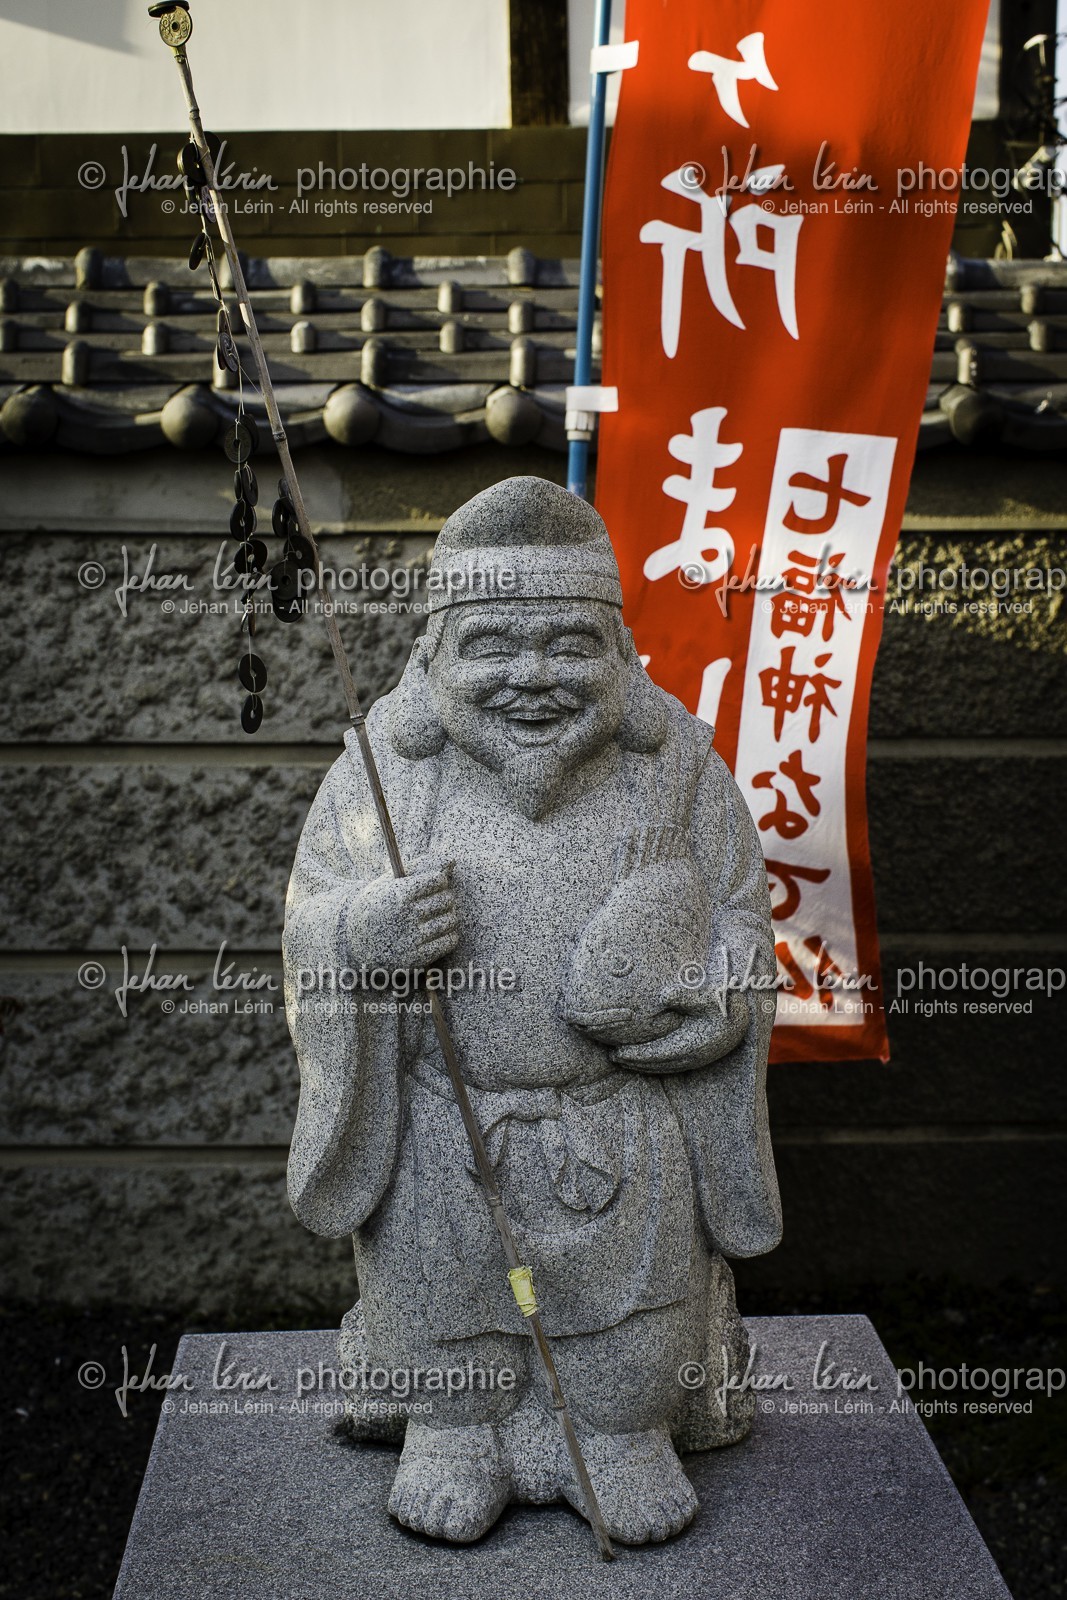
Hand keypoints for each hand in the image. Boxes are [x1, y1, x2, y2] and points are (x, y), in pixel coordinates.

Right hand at [345, 856, 457, 974]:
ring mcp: (412, 938)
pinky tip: (442, 932)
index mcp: (400, 893)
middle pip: (447, 900)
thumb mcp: (391, 883)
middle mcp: (406, 915)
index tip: (435, 885)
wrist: (355, 941)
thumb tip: (452, 859)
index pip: (438, 880)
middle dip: (446, 898)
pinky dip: (450, 936)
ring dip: (450, 917)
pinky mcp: (417, 957)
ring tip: (442, 915)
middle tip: (440, 901)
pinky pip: (448, 942)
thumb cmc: (379, 905)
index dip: (439, 881)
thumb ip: (421, 867)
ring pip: (450, 921)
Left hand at [610, 990, 748, 1071]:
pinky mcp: (696, 1059)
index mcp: (692, 1045)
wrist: (742, 1018)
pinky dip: (653, 1066)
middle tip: (613, 1057)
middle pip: (656, 1064)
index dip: (635, 1055)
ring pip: (662, 1068)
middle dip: (633, 1062)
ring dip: (641, 1066)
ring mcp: (694, 1061)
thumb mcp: (705, 996)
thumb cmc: (721, 1004)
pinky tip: (643, 1060)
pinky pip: (670, 1066)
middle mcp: (692, 1057)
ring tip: (622, 1060)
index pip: (656, 1054)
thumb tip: (664, 996)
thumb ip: (685, 996)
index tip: (617, 1051)